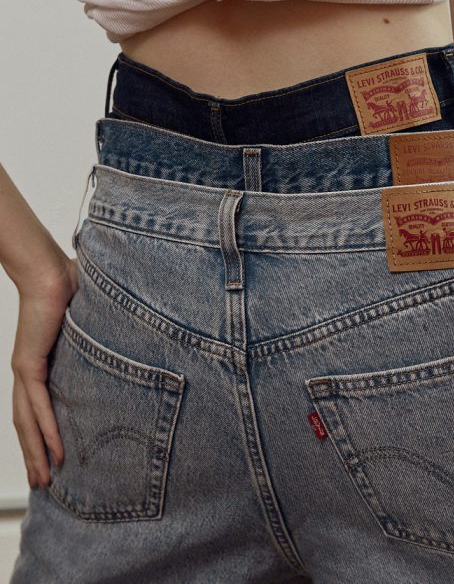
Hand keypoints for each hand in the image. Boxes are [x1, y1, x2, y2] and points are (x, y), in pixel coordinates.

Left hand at [11, 256, 78, 488]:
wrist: (48, 273)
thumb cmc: (67, 289)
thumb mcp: (86, 325)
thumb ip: (97, 336)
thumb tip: (123, 336)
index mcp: (39, 365)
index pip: (36, 408)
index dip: (42, 435)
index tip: (52, 458)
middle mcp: (28, 374)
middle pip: (27, 425)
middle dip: (36, 456)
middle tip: (44, 484)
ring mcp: (26, 371)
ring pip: (28, 422)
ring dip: (37, 453)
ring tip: (45, 479)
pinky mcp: (29, 365)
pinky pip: (38, 406)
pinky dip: (46, 431)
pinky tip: (54, 452)